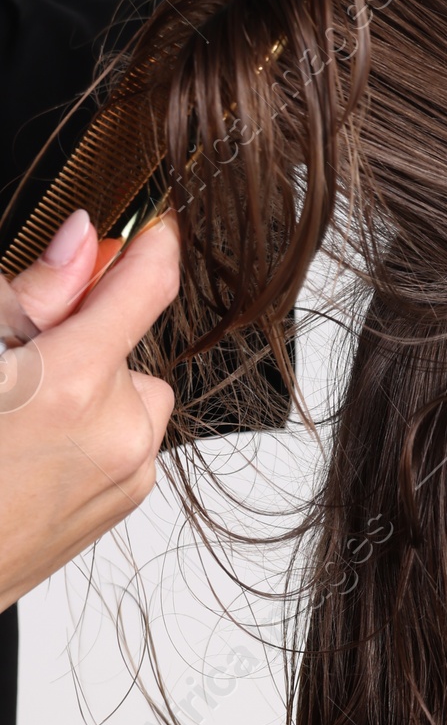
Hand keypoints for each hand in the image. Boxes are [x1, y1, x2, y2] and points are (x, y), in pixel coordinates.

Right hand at [0, 210, 180, 611]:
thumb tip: (81, 240)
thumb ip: (34, 295)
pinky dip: (91, 426)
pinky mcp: (123, 503)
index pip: (148, 285)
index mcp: (74, 388)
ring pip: (128, 390)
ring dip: (89, 384)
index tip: (149, 221)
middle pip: (126, 343)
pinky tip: (30, 448)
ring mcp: (126, 476)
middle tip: (17, 363)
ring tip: (17, 416)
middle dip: (82, 336)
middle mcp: (117, 434)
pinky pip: (124, 434)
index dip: (151, 241)